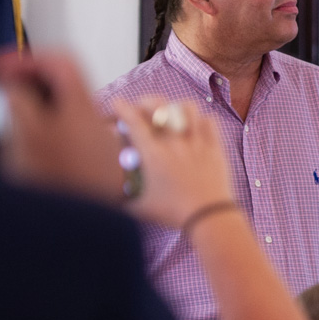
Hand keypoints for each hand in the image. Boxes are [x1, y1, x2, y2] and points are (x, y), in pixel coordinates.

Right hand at [0, 51, 125, 202]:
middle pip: (63, 85)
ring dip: (33, 107)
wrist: (79, 225)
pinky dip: (42, 129)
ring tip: (6, 117)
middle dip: (28, 82)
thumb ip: (15, 100)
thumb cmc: (56, 178)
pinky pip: (64, 134)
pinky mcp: (90, 164)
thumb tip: (10, 86)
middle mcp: (94, 121)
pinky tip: (22, 144)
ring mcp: (94, 143)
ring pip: (62, 110)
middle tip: (0, 89)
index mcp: (82, 104)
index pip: (60, 62)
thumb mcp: (25, 131)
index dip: (26, 59)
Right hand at [112, 97, 236, 229]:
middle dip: (146, 101)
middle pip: (159, 106)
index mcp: (153, 155)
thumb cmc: (172, 214)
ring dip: (176, 106)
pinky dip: (201, 119)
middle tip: (141, 106)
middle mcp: (174, 144)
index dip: (121, 107)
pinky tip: (195, 125)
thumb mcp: (139, 207)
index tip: (116, 103)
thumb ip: (118, 197)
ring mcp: (197, 143)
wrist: (208, 218)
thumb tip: (103, 190)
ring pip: (188, 108)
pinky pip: (210, 121)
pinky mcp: (215, 148)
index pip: (133, 121)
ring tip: (171, 112)